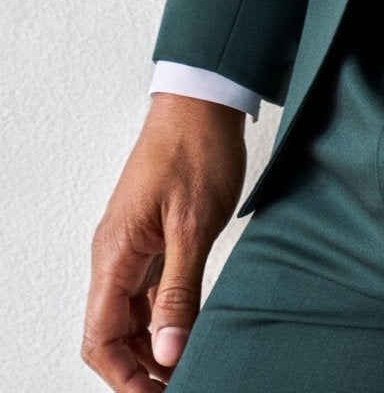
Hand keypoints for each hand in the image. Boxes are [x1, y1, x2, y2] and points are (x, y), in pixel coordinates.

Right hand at [83, 94, 246, 388]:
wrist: (202, 99)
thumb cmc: (196, 150)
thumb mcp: (194, 226)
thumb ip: (179, 291)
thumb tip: (167, 352)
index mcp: (114, 256)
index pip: (101, 338)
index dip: (125, 376)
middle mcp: (114, 255)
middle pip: (111, 333)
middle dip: (139, 368)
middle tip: (179, 384)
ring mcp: (131, 245)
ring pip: (130, 314)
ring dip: (153, 344)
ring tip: (188, 363)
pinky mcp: (150, 235)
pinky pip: (147, 289)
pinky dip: (164, 314)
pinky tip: (190, 325)